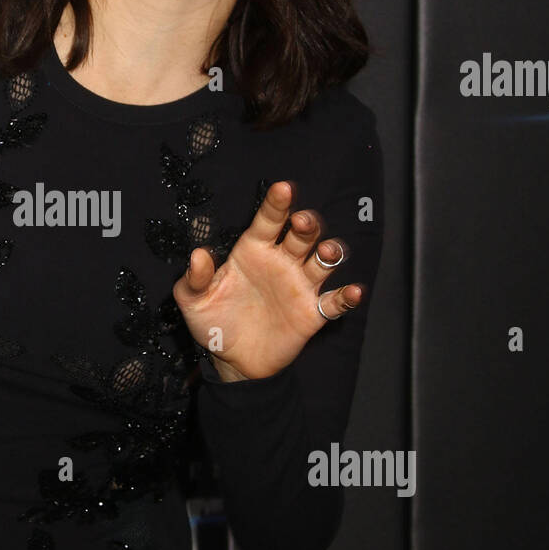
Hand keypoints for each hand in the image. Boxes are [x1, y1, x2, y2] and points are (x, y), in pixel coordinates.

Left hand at [172, 181, 363, 381]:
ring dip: (330, 252)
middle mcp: (281, 262)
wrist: (233, 361)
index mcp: (254, 251)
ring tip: (326, 251)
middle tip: (302, 222)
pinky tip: (354, 291)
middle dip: (307, 224)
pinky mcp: (312, 313)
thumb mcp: (194, 300)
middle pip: (302, 234)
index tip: (284, 188)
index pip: (268, 221)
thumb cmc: (214, 321)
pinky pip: (335, 301)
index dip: (277, 204)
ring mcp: (300, 286)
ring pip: (323, 261)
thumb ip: (195, 278)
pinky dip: (348, 296)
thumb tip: (198, 255)